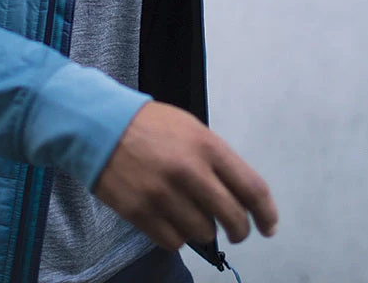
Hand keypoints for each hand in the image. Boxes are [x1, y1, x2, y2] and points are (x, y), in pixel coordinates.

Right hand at [92, 101, 277, 251]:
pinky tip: (172, 222)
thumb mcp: (191, 128)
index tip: (269, 225)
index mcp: (207, 146)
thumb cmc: (148, 125)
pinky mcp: (140, 212)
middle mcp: (189, 172)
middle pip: (232, 217)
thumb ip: (217, 159)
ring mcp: (164, 194)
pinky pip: (174, 242)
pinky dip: (178, 237)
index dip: (266, 213)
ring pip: (203, 233)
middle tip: (237, 232)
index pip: (251, 188)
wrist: (98, 126)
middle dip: (240, 230)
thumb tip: (239, 195)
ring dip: (204, 230)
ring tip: (193, 215)